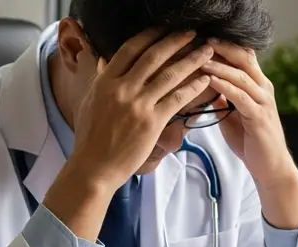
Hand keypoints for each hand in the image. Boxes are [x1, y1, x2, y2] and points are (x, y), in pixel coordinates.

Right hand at [69, 29, 214, 190]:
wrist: (95, 166)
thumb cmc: (92, 137)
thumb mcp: (90, 101)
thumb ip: (101, 79)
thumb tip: (105, 59)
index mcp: (106, 80)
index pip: (131, 49)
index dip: (150, 36)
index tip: (165, 29)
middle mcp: (122, 88)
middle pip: (154, 56)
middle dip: (176, 41)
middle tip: (192, 33)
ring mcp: (138, 105)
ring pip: (170, 75)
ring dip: (192, 60)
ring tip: (207, 52)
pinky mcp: (152, 122)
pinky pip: (178, 99)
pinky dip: (194, 87)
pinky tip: (205, 80)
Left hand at [203, 39, 297, 227]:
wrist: (270, 166)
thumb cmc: (251, 141)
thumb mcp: (233, 114)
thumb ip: (224, 97)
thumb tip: (204, 83)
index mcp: (258, 85)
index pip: (243, 56)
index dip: (224, 45)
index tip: (201, 37)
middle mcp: (263, 89)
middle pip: (244, 57)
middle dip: (222, 47)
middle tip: (200, 38)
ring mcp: (263, 102)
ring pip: (241, 75)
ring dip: (218, 65)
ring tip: (199, 57)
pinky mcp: (259, 117)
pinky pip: (240, 96)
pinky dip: (224, 86)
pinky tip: (209, 80)